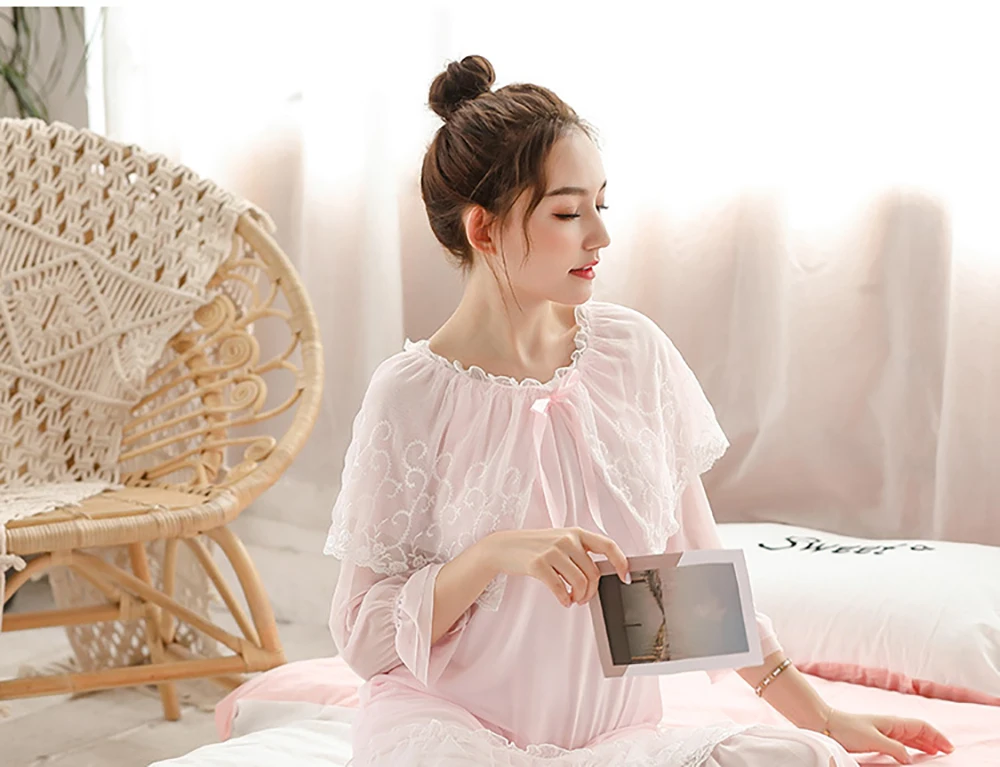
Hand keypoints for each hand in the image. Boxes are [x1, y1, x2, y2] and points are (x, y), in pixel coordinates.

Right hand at [479, 527, 628, 607]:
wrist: (504, 546)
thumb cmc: (536, 546)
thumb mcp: (560, 541)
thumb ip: (580, 552)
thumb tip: (599, 576)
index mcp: (576, 533)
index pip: (607, 545)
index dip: (621, 562)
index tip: (626, 577)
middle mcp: (567, 539)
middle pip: (593, 572)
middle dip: (592, 591)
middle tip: (584, 598)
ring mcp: (552, 551)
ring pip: (580, 582)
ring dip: (579, 597)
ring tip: (573, 599)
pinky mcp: (538, 564)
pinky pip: (560, 588)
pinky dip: (565, 599)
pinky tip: (563, 600)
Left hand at [824, 708, 954, 763]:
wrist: (826, 724)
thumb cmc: (847, 730)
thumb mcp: (874, 740)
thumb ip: (894, 748)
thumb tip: (910, 757)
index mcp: (892, 722)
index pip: (922, 726)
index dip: (937, 736)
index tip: (949, 747)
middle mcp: (890, 724)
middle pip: (918, 731)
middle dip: (934, 740)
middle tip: (947, 752)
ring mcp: (883, 730)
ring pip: (910, 736)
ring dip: (924, 743)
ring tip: (935, 753)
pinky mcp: (875, 736)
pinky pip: (900, 741)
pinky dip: (911, 747)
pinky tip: (912, 754)